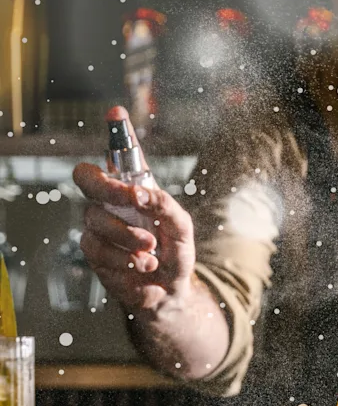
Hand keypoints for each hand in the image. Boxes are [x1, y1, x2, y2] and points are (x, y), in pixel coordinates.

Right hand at [73, 107, 196, 310]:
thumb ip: (165, 206)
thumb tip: (141, 194)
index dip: (116, 131)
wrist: (168, 291)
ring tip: (151, 250)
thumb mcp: (181, 228)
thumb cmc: (175, 253)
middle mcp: (110, 200)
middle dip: (108, 186)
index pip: (120, 152)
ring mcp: (98, 224)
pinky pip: (97, 248)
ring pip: (95, 218)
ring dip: (127, 236)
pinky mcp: (93, 250)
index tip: (117, 114)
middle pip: (86, 177)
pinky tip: (142, 265)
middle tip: (133, 199)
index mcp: (133, 187)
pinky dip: (124, 259)